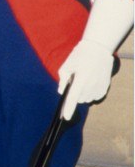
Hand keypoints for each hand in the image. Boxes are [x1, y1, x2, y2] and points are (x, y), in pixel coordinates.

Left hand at [57, 0, 132, 119]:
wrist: (98, 49)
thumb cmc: (80, 56)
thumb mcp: (67, 65)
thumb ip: (63, 80)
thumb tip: (61, 92)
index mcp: (80, 79)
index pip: (73, 97)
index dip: (68, 108)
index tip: (65, 117)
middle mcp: (91, 85)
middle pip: (79, 99)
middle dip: (74, 94)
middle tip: (75, 81)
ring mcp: (99, 87)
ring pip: (87, 99)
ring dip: (83, 93)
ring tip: (84, 79)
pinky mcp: (105, 88)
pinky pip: (95, 96)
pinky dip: (91, 92)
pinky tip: (91, 81)